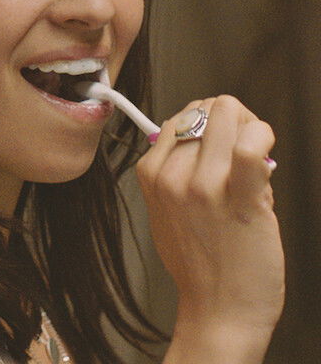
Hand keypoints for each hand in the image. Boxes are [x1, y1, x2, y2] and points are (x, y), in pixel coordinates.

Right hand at [135, 95, 283, 351]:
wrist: (220, 309)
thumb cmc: (200, 264)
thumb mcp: (166, 212)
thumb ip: (175, 172)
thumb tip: (204, 137)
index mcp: (151, 174)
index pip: (183, 116)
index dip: (212, 124)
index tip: (227, 144)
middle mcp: (171, 175)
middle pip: (208, 108)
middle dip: (235, 121)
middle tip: (248, 151)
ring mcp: (203, 185)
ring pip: (230, 115)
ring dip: (253, 130)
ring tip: (259, 161)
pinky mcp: (239, 199)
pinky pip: (251, 146)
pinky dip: (264, 138)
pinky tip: (267, 156)